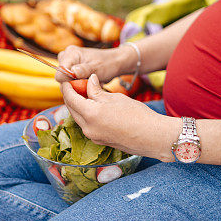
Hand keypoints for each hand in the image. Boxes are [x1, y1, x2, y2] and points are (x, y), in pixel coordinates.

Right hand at [55, 45, 134, 82]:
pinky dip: (78, 83)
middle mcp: (67, 55)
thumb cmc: (108, 64)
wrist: (114, 62)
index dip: (69, 82)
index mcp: (71, 53)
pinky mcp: (71, 67)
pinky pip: (69, 80)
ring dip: (76, 83)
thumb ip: (84, 70)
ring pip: (65, 79)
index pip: (60, 73)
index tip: (82, 83)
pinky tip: (87, 81)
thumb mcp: (97, 68)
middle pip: (61, 77)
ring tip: (88, 81)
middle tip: (87, 82)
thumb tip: (73, 71)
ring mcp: (68, 62)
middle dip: (72, 83)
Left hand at [60, 74, 177, 160]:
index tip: (67, 79)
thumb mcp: (115, 98)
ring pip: (79, 118)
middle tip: (74, 84)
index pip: (71, 99)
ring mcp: (93, 137)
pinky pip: (87, 125)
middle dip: (71, 96)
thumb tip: (89, 80)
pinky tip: (93, 107)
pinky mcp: (100, 141)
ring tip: (84, 94)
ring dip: (78, 106)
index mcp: (91, 115)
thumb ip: (97, 90)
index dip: (67, 87)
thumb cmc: (137, 115)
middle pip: (72, 109)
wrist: (152, 137)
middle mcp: (88, 128)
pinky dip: (86, 115)